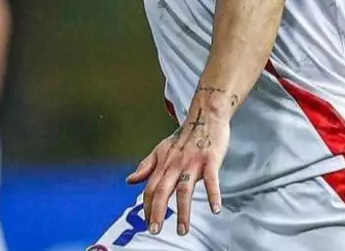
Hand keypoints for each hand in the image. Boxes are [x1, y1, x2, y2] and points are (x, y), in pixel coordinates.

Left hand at [128, 109, 229, 236]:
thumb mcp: (161, 149)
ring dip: (183, 211)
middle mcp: (175, 164)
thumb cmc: (185, 135)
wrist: (206, 115)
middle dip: (157, 212)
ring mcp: (193, 162)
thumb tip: (129, 180)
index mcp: (164, 163)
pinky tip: (215, 209)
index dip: (146, 206)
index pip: (150, 188)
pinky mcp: (210, 160)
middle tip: (154, 230)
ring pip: (184, 189)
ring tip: (182, 230)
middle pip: (163, 190)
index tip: (146, 223)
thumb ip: (146, 166)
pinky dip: (213, 194)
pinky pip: (211, 180)